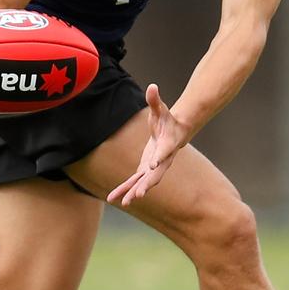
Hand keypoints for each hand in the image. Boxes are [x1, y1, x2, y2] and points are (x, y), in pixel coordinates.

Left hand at [107, 84, 187, 206]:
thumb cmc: (168, 119)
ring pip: (143, 183)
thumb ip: (156, 100)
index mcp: (167, 145)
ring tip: (123, 203)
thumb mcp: (161, 108)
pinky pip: (134, 182)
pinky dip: (124, 190)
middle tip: (138, 195)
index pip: (164, 152)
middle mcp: (162, 160)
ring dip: (133, 192)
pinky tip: (113, 198)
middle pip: (155, 175)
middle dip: (146, 185)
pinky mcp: (145, 170)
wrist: (175, 132)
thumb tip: (152, 86)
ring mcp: (153, 167)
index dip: (159, 157)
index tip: (152, 164)